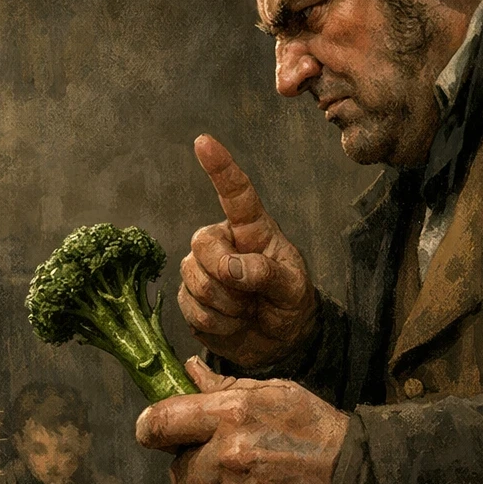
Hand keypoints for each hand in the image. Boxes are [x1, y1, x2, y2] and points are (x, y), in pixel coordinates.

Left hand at [136, 361, 349, 483]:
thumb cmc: (319, 433)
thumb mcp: (278, 395)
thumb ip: (226, 387)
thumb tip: (187, 371)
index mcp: (233, 416)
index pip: (161, 424)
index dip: (152, 430)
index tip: (154, 434)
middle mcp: (230, 460)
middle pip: (178, 476)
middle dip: (198, 473)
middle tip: (231, 468)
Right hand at [178, 135, 316, 369]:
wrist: (277, 342)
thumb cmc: (289, 304)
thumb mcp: (293, 288)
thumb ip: (267, 273)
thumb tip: (231, 269)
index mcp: (252, 229)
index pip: (236, 194)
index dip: (220, 168)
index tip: (204, 142)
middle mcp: (222, 243)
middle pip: (202, 244)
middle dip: (225, 275)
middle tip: (251, 295)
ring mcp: (202, 270)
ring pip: (195, 281)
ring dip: (226, 307)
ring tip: (246, 310)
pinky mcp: (190, 299)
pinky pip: (192, 309)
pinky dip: (217, 325)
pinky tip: (233, 323)